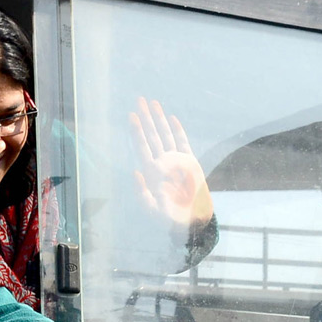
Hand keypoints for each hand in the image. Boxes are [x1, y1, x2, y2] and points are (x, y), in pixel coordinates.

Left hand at [130, 97, 213, 228]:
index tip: (131, 115)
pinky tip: (172, 119)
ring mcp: (175, 161)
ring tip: (154, 103)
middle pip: (152, 135)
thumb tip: (135, 172)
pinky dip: (177, 130)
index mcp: (151, 172)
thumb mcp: (151, 209)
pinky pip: (182, 142)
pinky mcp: (189, 163)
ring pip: (165, 135)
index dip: (136, 131)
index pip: (142, 146)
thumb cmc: (169, 218)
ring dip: (159, 119)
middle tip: (139, 100)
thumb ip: (142, 193)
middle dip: (145, 118)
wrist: (191, 221)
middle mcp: (161, 163)